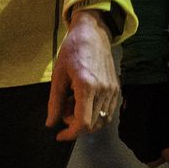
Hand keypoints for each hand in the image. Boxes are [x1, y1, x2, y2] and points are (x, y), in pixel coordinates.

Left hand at [47, 7, 121, 140]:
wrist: (92, 33)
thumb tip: (51, 123)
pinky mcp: (117, 89)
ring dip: (85, 119)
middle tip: (64, 108)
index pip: (82, 123)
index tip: (60, 135)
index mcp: (87, 86)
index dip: (70, 134)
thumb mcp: (58, 75)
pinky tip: (84, 100)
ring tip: (73, 101)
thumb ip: (55, 102)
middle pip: (91, 125)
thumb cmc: (72, 50)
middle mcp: (103, 90)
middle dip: (74, 123)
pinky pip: (108, 112)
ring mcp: (113, 90)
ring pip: (101, 121)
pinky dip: (95, 114)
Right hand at [117, 80, 168, 166]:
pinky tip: (150, 114)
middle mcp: (129, 141)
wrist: (144, 85)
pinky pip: (134, 126)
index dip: (163, 154)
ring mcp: (125, 128)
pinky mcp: (124, 117)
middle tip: (166, 131)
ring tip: (158, 121)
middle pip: (144, 150)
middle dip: (155, 144)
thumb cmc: (158, 109)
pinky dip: (142, 123)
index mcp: (140, 147)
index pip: (152, 161)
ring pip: (139, 138)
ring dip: (148, 133)